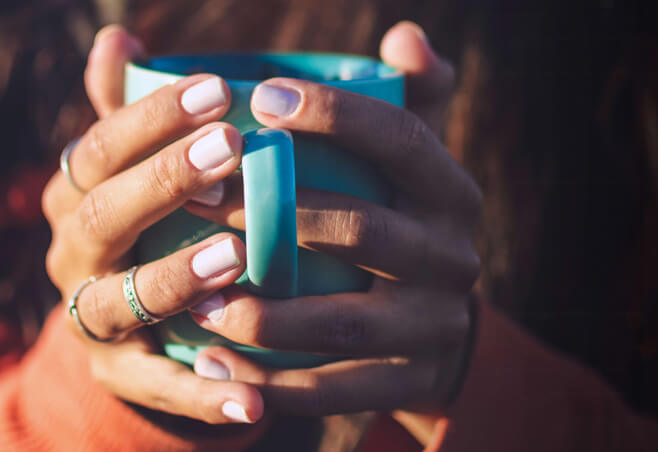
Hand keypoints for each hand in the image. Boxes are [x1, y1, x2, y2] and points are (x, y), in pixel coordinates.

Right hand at [42, 26, 266, 425]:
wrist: (137, 311)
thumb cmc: (155, 220)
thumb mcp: (143, 164)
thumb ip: (134, 108)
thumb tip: (117, 37)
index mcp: (81, 193)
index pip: (101, 145)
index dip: (152, 116)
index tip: (219, 89)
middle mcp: (75, 251)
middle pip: (104, 212)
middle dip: (164, 180)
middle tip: (232, 149)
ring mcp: (92, 316)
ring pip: (120, 298)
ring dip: (173, 278)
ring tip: (233, 259)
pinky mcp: (122, 372)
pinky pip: (158, 385)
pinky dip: (201, 391)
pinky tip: (251, 396)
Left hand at [184, 21, 480, 424]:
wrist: (433, 333)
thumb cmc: (399, 227)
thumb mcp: (410, 168)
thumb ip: (404, 100)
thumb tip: (405, 36)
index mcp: (451, 192)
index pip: (402, 139)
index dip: (334, 114)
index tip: (257, 98)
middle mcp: (454, 257)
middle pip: (366, 230)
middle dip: (275, 216)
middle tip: (197, 201)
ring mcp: (435, 326)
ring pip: (343, 321)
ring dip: (264, 312)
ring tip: (195, 299)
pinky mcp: (410, 381)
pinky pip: (335, 388)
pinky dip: (271, 382)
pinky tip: (213, 364)